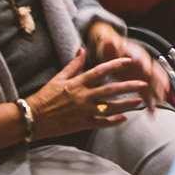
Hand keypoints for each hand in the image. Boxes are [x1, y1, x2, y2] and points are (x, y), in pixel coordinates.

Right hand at [25, 48, 149, 137]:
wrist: (32, 119)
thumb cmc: (45, 97)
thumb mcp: (58, 78)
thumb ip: (74, 65)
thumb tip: (82, 49)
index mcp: (78, 84)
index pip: (100, 72)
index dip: (115, 65)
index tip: (128, 61)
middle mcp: (83, 97)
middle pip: (110, 91)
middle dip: (128, 87)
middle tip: (143, 83)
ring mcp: (84, 112)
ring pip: (109, 108)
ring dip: (125, 104)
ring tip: (139, 101)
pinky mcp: (82, 124)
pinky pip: (101, 123)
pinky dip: (112, 121)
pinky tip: (124, 118)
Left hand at [87, 22, 169, 108]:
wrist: (111, 49)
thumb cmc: (110, 48)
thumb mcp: (107, 45)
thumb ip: (109, 45)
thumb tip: (109, 41)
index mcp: (134, 52)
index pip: (141, 56)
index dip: (144, 63)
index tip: (147, 70)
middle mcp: (142, 62)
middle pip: (153, 71)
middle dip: (158, 81)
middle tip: (162, 90)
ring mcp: (143, 74)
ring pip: (154, 83)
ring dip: (158, 93)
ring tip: (161, 104)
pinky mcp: (140, 82)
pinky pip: (148, 92)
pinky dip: (151, 101)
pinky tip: (152, 112)